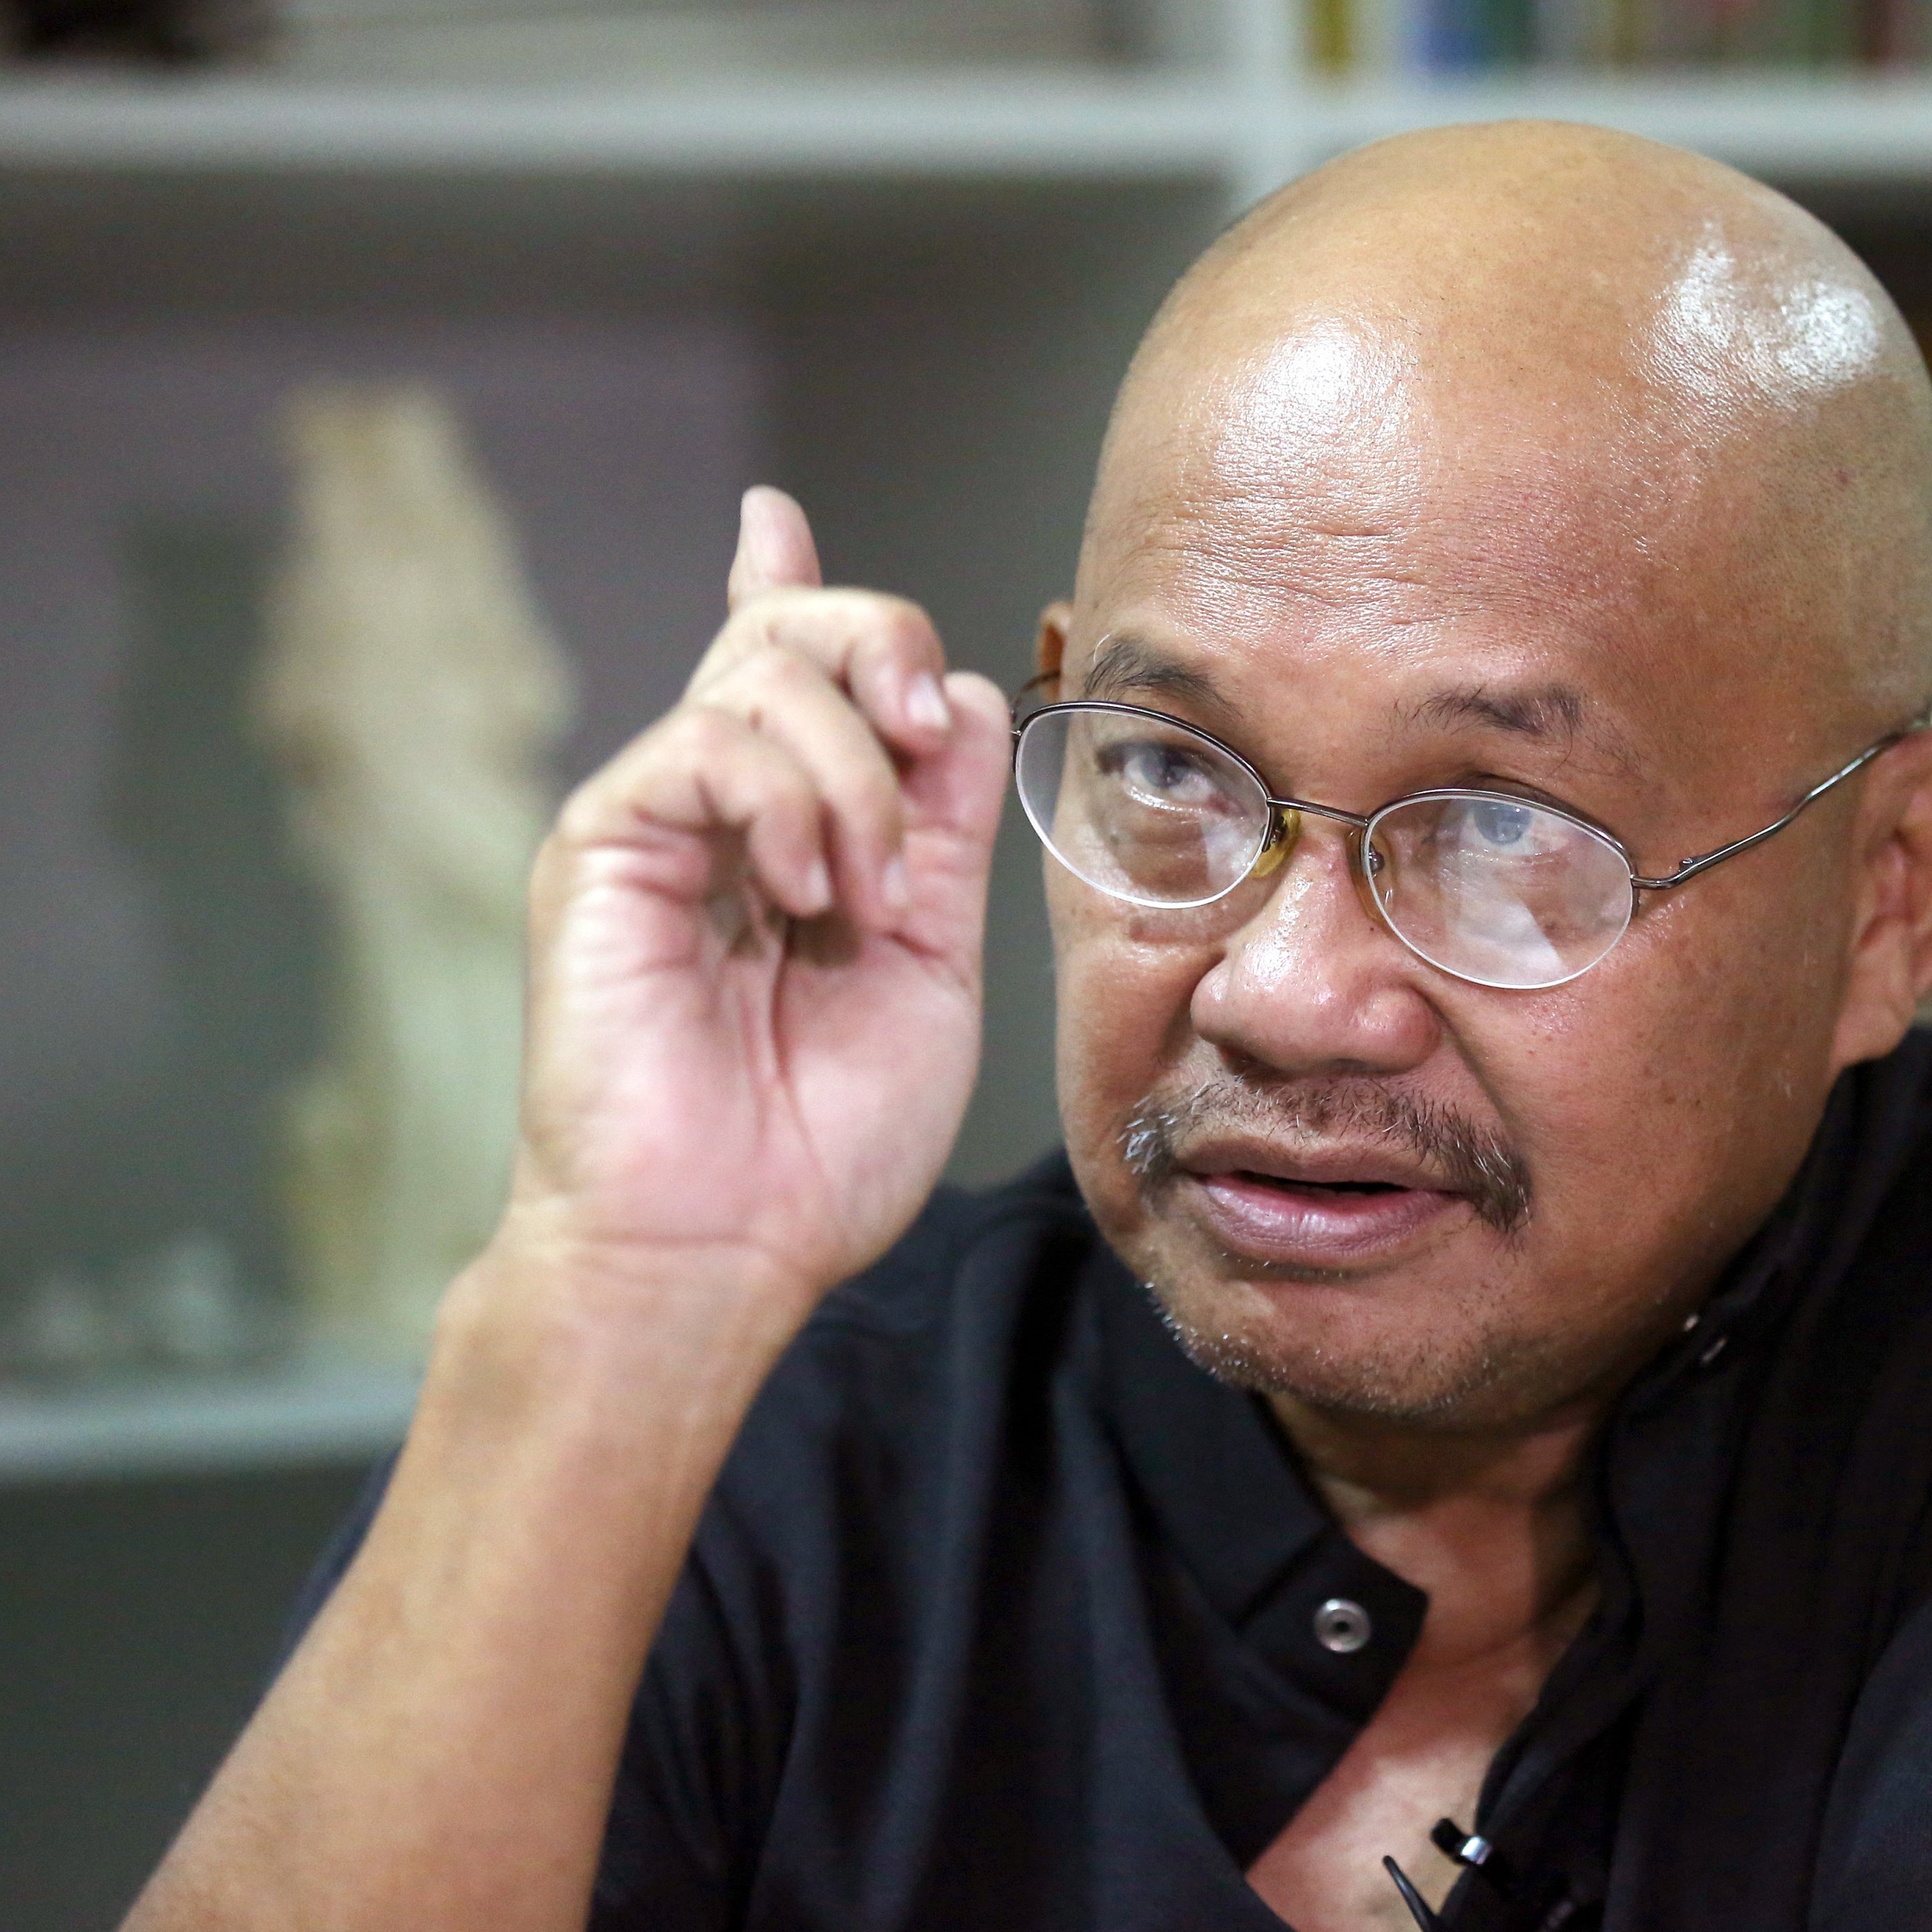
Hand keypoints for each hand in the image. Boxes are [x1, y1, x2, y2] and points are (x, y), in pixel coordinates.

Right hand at [496, 487, 1012, 1344]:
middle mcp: (718, 810)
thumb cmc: (820, 1139)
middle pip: (791, 635)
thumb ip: (946, 830)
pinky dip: (788, 803)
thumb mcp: (933, 963)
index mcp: (791, 834)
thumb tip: (964, 695)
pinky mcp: (604, 842)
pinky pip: (709, 742)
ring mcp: (657, 820)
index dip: (783, 587)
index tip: (769, 517)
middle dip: (881, 643)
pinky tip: (806, 892)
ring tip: (865, 901)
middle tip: (925, 724)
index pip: (783, 677)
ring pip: (768, 677)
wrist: (724, 1244)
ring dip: (860, 780)